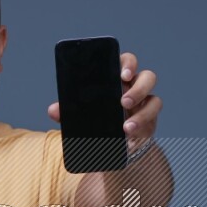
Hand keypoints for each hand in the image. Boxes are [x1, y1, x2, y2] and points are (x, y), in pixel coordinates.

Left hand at [47, 51, 162, 154]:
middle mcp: (135, 87)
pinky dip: (142, 123)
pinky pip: (153, 115)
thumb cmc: (98, 121)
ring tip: (126, 125)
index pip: (126, 62)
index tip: (122, 74)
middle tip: (123, 101)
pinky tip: (129, 133)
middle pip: (146, 76)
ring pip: (154, 98)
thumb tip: (53, 110)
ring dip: (141, 111)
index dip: (127, 64)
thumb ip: (69, 110)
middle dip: (137, 87)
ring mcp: (145, 102)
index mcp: (117, 79)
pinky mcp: (151, 118)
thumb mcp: (82, 115)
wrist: (113, 144)